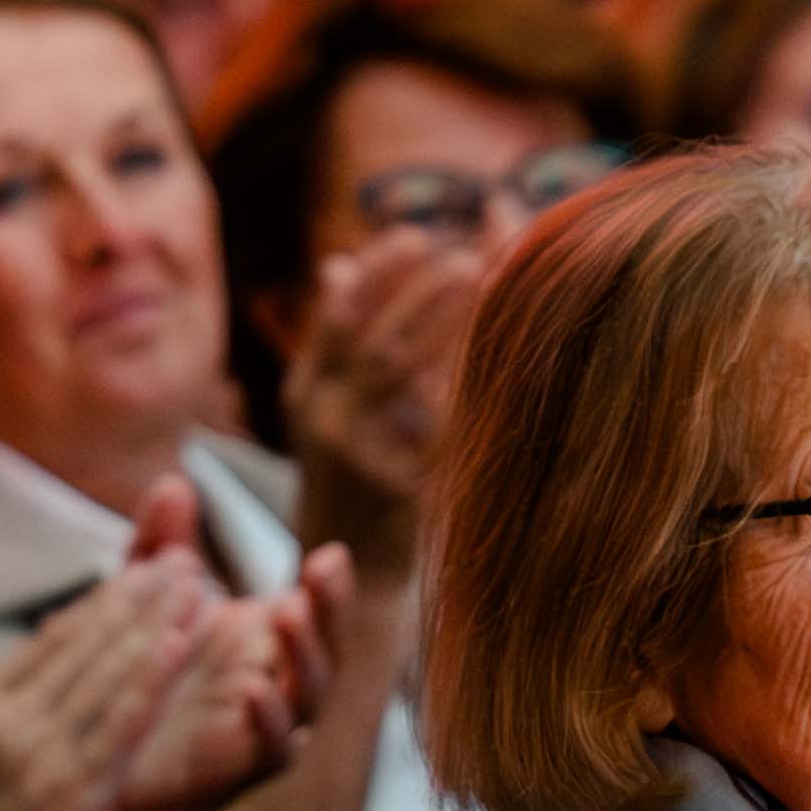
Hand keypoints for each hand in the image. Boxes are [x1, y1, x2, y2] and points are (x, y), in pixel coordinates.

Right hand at [0, 557, 222, 810]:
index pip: (44, 643)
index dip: (99, 606)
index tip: (138, 576)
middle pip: (80, 643)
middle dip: (137, 596)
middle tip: (182, 562)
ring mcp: (34, 754)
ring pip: (105, 670)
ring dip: (156, 620)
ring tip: (196, 583)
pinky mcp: (71, 791)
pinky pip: (120, 719)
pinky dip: (152, 674)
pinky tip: (183, 640)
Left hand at [96, 528, 348, 810]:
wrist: (95, 776)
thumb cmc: (128, 686)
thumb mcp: (138, 606)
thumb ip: (160, 549)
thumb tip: (174, 481)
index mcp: (259, 643)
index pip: (312, 610)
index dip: (328, 586)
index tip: (329, 552)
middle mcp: (272, 683)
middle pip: (325, 646)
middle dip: (331, 606)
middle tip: (327, 564)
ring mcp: (260, 729)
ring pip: (310, 694)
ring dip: (306, 653)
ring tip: (288, 610)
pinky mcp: (237, 770)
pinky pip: (274, 749)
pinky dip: (271, 721)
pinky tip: (254, 688)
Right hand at [281, 228, 483, 547]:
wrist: (353, 578)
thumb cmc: (355, 476)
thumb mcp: (333, 409)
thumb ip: (339, 341)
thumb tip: (338, 263)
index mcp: (308, 392)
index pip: (336, 319)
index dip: (374, 274)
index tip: (413, 233)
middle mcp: (322, 420)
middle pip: (368, 341)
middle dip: (413, 293)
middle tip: (462, 253)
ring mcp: (358, 457)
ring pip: (395, 373)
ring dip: (438, 321)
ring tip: (483, 279)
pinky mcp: (399, 490)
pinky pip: (436, 423)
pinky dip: (464, 381)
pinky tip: (502, 355)